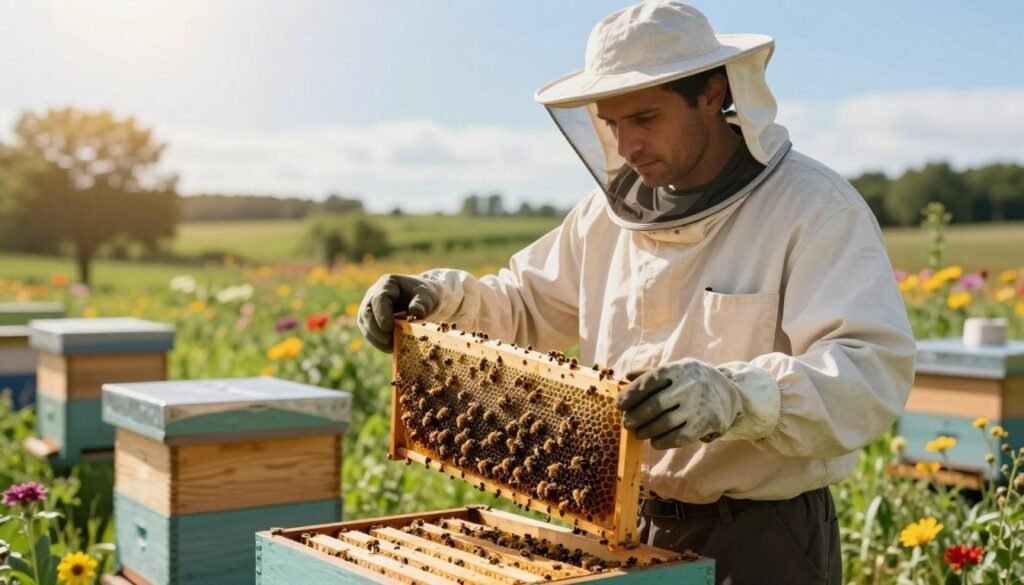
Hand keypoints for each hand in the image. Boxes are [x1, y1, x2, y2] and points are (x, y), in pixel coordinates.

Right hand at [357, 274, 442, 351]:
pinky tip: (390, 348)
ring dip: (375, 338)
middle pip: (366, 311)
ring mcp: (371, 306)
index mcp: (388, 284)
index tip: (389, 329)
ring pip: (364, 323)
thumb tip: (416, 313)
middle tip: (388, 342)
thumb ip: (423, 303)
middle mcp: (375, 293)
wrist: (425, 299)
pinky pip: (369, 331)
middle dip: (375, 329)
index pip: (379, 298)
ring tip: (390, 348)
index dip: (381, 314)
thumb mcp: (429, 296)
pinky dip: (377, 341)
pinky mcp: (372, 319)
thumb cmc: (426, 295)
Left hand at [615, 358, 744, 448]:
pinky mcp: (706, 423)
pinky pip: (678, 437)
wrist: (729, 393)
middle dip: (635, 417)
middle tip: (627, 423)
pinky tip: (655, 441)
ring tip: (639, 432)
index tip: (619, 405)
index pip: (648, 382)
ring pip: (664, 423)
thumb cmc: (693, 381)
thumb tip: (625, 378)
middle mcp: (688, 386)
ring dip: (646, 431)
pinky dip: (662, 441)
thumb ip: (651, 374)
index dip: (630, 395)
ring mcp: (698, 405)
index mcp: (678, 369)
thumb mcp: (676, 370)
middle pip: (654, 405)